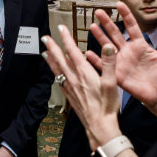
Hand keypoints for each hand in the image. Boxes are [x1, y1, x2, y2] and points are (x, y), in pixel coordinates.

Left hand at [41, 25, 121, 149]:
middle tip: (44, 37)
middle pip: (60, 59)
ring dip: (50, 59)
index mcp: (84, 73)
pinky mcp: (70, 96)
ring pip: (57, 69)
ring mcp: (70, 88)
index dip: (66, 39)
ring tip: (43, 52)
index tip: (60, 29)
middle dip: (52, 47)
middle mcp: (74, 79)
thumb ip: (109, 63)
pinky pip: (59, 80)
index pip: (72, 52)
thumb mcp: (112, 83)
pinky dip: (54, 72)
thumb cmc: (107, 106)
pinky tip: (54, 72)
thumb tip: (107, 46)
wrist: (99, 127)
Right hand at [88, 1, 156, 107]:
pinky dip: (96, 60)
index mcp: (140, 45)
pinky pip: (105, 65)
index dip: (126, 15)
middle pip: (115, 33)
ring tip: (92, 26)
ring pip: (108, 46)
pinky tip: (88, 53)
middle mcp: (128, 51)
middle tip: (98, 12)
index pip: (132, 26)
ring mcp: (121, 62)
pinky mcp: (117, 74)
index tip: (119, 4)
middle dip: (107, 22)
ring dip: (100, 37)